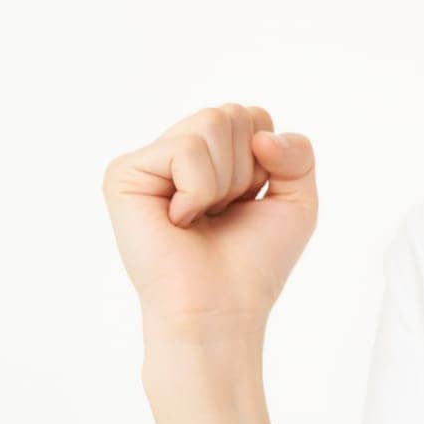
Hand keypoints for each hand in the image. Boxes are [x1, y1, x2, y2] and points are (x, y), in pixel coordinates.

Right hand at [102, 104, 317, 341]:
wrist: (222, 308)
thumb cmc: (253, 261)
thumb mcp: (296, 198)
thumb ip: (298, 152)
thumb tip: (262, 135)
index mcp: (211, 154)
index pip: (254, 117)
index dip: (267, 162)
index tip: (247, 202)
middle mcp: (177, 152)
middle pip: (234, 114)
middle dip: (246, 169)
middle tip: (222, 212)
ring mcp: (149, 161)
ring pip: (211, 123)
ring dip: (224, 181)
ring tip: (201, 216)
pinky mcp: (124, 174)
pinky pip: (185, 149)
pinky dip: (198, 190)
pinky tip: (179, 221)